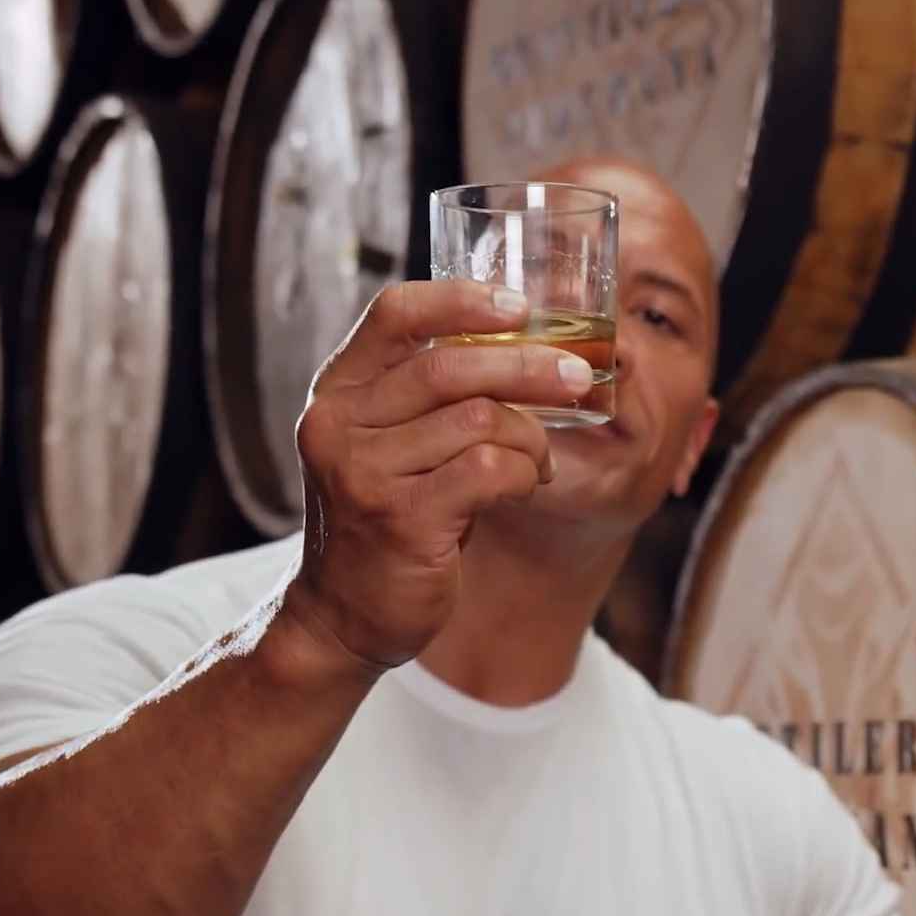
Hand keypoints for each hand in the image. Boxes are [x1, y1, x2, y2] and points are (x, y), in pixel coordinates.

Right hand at [274, 280, 592, 679]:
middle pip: (451, 367)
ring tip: (538, 461)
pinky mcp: (402, 520)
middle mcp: (338, 425)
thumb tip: (526, 339)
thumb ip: (430, 394)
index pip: (394, 314)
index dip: (461, 300)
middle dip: (530, 367)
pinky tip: (525, 486)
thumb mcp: (389, 442)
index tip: (519, 306)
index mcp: (336, 392)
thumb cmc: (387, 517)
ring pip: (481, 420)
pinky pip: (492, 470)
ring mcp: (365, 473)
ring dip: (531, 438)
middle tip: (578, 378)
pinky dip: (525, 473)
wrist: (345, 614)